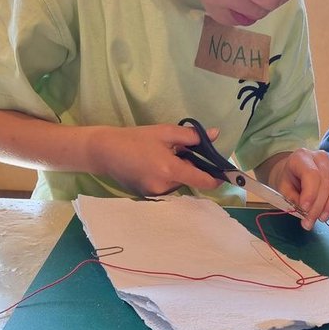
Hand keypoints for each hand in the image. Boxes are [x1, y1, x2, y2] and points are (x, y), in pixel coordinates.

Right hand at [95, 123, 222, 196]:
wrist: (105, 152)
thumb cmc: (135, 139)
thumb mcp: (164, 132)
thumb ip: (191, 136)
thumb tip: (214, 135)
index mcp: (170, 170)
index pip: (202, 180)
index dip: (215, 178)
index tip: (223, 174)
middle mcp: (164, 187)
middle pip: (189, 181)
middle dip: (191, 169)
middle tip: (181, 153)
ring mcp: (155, 195)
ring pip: (178, 185)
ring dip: (178, 174)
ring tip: (163, 158)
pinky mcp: (147, 197)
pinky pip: (167, 189)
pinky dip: (167, 179)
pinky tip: (155, 167)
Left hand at [263, 148, 328, 230]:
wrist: (295, 174)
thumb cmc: (289, 181)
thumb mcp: (283, 189)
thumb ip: (293, 199)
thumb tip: (307, 211)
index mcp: (302, 157)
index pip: (312, 174)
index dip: (310, 194)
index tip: (304, 209)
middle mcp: (321, 158)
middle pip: (327, 182)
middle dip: (319, 206)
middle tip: (310, 221)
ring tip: (322, 218)